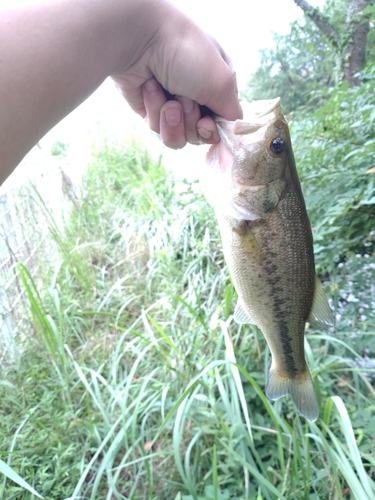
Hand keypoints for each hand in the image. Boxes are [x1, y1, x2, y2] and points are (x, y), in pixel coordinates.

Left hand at [111, 2, 241, 148]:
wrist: (139, 39)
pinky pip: (157, 128)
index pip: (222, 121)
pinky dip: (154, 111)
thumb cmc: (186, 54)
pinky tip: (149, 89)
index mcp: (218, 84)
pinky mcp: (149, 108)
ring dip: (172, 121)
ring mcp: (172, 102)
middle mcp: (197, 94)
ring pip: (179, 136)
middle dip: (191, 122)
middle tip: (184, 99)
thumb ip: (232, 113)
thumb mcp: (222, 82)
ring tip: (167, 99)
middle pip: (199, 134)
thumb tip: (230, 132)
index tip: (205, 123)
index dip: (213, 129)